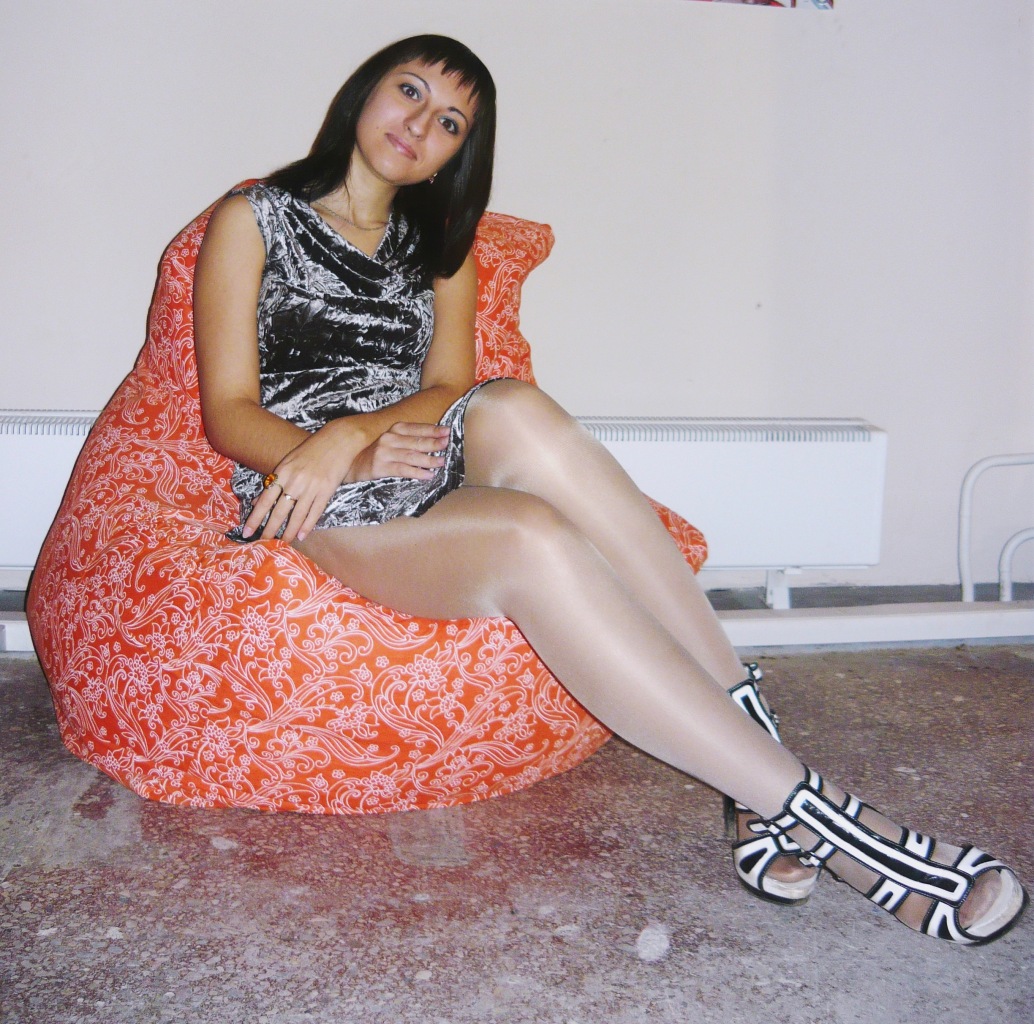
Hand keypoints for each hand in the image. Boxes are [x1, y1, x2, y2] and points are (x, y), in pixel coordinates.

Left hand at [242, 423, 364, 543]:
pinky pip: (315, 512)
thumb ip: (275, 481)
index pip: (265, 500)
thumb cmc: (312, 450)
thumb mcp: (289, 462)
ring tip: (283, 543)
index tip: (247, 532)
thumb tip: (258, 500)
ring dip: (289, 532)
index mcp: (283, 472)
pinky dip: (308, 525)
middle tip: (263, 544)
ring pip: (297, 515)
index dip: (255, 518)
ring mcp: (312, 487)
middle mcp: (295, 481)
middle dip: (269, 530)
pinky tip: (302, 535)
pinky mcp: (327, 490)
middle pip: (279, 511)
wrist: (338, 440)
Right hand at [348, 422, 449, 482]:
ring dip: (429, 459)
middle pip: (416, 441)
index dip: (433, 430)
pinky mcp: (380, 467)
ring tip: (442, 462)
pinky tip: (428, 475)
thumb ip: (409, 439)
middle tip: (447, 445)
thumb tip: (435, 440)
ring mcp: (384, 453)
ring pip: (411, 455)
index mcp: (394, 430)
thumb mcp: (392, 441)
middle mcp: (389, 438)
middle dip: (434, 443)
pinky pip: (403, 470)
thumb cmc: (378, 453)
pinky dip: (417, 472)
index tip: (448, 431)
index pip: (417, 428)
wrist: (353, 465)